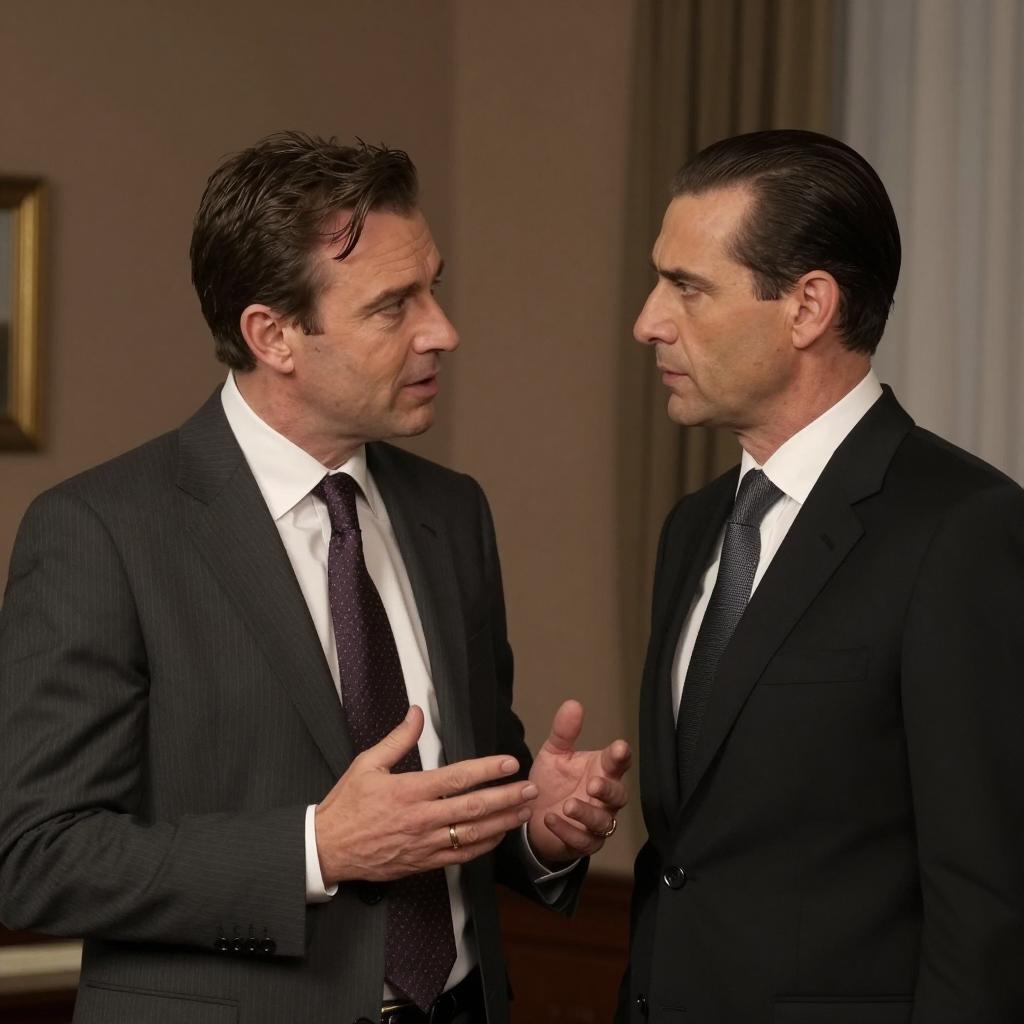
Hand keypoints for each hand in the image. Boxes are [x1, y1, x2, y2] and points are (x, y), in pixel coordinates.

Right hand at [315, 706, 537, 884]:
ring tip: (524, 812)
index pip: (456, 778)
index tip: (509, 763)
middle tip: (530, 789)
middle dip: (506, 798)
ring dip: (502, 823)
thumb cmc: (346, 806)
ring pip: (472, 835)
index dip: (487, 770)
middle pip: (473, 808)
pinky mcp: (423, 862)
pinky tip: (499, 836)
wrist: (327, 848)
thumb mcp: (366, 764)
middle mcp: (421, 818)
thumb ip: (397, 739)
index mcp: (408, 791)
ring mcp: (424, 843)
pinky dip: (483, 846)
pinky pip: (461, 856)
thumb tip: (416, 713)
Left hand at [526, 699, 630, 864]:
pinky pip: (581, 841)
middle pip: (618, 795)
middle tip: (594, 783)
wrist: (534, 816)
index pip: (617, 763)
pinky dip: (566, 831)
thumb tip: (573, 704)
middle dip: (608, 789)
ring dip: (587, 813)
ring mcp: (596, 823)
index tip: (619, 748)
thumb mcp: (555, 754)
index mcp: (601, 771)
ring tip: (568, 804)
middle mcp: (604, 799)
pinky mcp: (582, 843)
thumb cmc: (552, 782)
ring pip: (603, 822)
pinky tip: (551, 819)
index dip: (620, 756)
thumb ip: (564, 732)